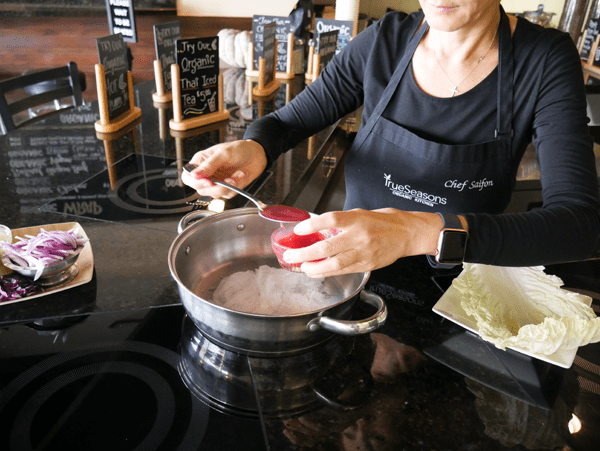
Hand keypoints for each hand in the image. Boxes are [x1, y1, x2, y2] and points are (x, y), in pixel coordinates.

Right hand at [181, 139, 267, 198]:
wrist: (257, 154)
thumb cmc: (239, 149)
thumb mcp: (223, 153)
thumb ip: (209, 165)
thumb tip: (194, 175)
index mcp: (201, 162)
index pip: (188, 177)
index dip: (195, 182)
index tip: (208, 182)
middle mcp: (207, 174)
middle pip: (201, 189)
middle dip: (216, 187)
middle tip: (227, 180)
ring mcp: (217, 182)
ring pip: (215, 194)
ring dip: (228, 187)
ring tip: (238, 174)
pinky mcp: (227, 188)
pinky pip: (228, 195)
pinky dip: (236, 187)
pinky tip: (241, 176)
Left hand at [282, 209, 443, 277]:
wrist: (407, 233)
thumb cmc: (383, 221)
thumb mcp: (360, 213)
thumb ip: (340, 221)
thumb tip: (317, 228)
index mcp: (357, 219)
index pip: (330, 220)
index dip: (311, 225)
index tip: (298, 230)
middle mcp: (360, 236)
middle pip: (327, 247)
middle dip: (305, 254)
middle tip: (290, 256)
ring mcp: (364, 253)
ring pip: (334, 264)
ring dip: (314, 268)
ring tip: (302, 267)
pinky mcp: (367, 265)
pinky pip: (344, 271)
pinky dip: (327, 272)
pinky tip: (316, 272)